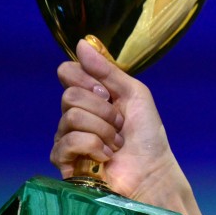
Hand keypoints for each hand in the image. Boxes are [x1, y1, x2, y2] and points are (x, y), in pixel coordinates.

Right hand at [51, 39, 180, 203]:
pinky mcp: (64, 160)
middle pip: (69, 95)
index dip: (86, 79)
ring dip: (102, 129)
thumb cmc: (147, 134)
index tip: (108, 93)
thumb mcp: (134, 93)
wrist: (151, 170)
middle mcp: (74, 113)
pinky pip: (67, 142)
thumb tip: (80, 43)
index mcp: (90, 95)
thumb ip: (107, 70)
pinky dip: (92, 146)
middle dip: (102, 110)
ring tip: (116, 142)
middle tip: (119, 123)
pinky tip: (105, 156)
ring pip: (70, 117)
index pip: (67, 72)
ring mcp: (67, 137)